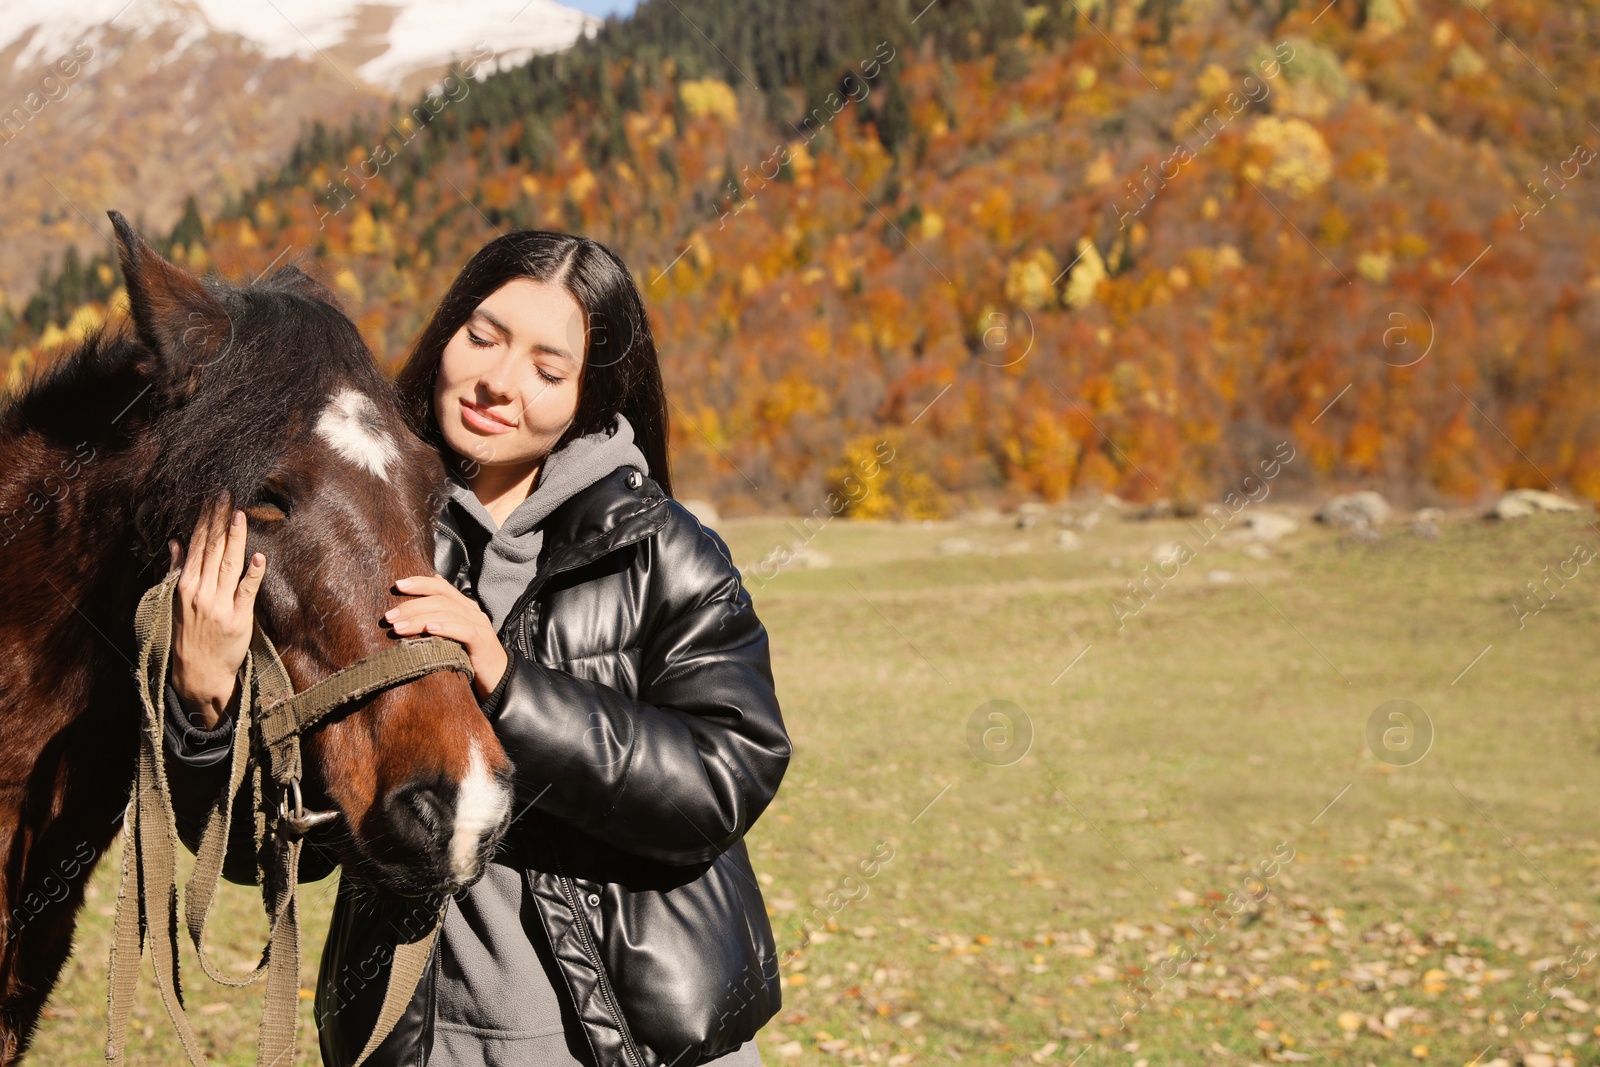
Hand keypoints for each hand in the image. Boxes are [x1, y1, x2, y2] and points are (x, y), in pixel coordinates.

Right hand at [168, 492, 265, 729]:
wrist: (198, 675)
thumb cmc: (188, 637)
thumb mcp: (175, 602)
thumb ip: (177, 571)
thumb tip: (175, 542)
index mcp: (185, 586)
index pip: (196, 546)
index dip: (205, 520)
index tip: (212, 498)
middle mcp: (200, 592)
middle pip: (211, 549)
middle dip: (219, 520)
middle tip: (226, 494)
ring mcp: (219, 605)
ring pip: (228, 564)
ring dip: (234, 537)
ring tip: (239, 513)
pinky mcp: (238, 618)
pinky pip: (247, 592)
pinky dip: (253, 574)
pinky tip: (259, 556)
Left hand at [384, 575, 508, 699]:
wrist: (499, 679)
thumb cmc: (470, 657)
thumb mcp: (452, 634)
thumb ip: (440, 618)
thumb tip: (418, 602)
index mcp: (465, 607)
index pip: (442, 587)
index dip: (420, 583)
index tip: (398, 585)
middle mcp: (473, 612)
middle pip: (441, 599)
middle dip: (412, 605)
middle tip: (389, 616)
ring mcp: (480, 627)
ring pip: (449, 613)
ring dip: (420, 619)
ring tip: (398, 627)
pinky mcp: (483, 644)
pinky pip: (464, 632)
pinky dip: (446, 628)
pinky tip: (429, 630)